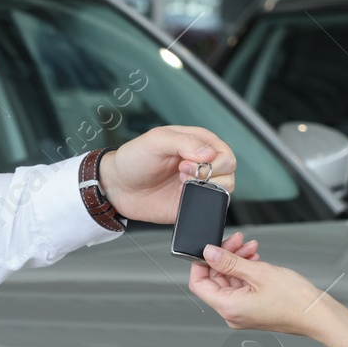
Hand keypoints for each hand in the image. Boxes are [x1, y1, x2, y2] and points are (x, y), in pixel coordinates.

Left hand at [98, 126, 234, 224]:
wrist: (118, 186)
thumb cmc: (134, 159)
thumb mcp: (156, 140)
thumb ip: (184, 142)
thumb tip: (209, 153)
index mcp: (198, 142)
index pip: (224, 151)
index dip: (213, 159)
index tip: (188, 162)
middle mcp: (202, 163)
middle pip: (229, 169)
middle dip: (210, 173)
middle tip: (183, 172)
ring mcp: (199, 184)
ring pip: (225, 188)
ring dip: (205, 187)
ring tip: (181, 184)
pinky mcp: (192, 203)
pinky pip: (210, 206)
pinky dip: (200, 203)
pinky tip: (182, 196)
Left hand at [188, 237, 326, 335]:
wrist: (318, 315)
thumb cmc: (295, 300)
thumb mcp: (259, 272)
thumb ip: (229, 262)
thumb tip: (209, 253)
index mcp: (228, 308)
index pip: (199, 284)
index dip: (201, 264)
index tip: (210, 248)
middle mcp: (232, 314)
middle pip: (216, 280)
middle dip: (225, 257)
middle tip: (239, 241)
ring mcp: (243, 313)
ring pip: (230, 281)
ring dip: (237, 262)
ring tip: (251, 248)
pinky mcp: (253, 309)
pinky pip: (242, 287)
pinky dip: (246, 272)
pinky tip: (255, 259)